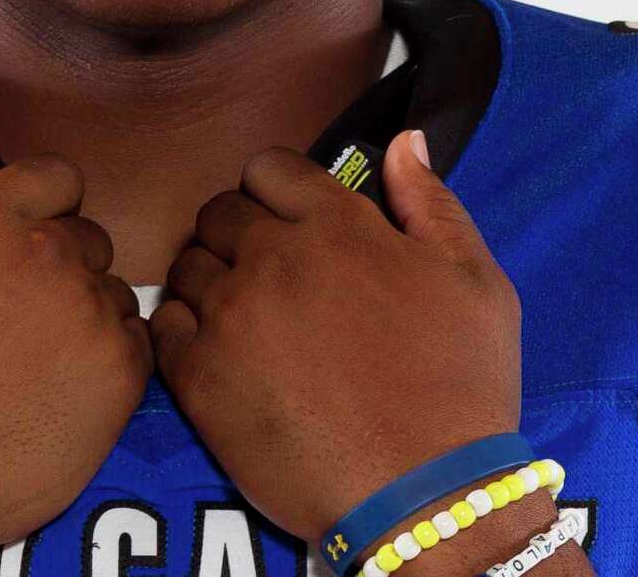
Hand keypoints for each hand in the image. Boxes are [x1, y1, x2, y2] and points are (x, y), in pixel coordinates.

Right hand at [0, 145, 152, 574]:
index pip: (55, 177)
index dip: (42, 209)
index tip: (19, 249)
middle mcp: (47, 254)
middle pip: (87, 236)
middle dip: (59, 268)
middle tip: (14, 323)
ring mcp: (89, 313)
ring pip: (112, 291)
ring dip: (84, 316)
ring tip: (31, 367)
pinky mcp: (119, 374)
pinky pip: (136, 344)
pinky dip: (108, 364)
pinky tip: (58, 394)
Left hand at [150, 130, 521, 547]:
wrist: (427, 496)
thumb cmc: (462, 387)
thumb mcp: (475, 280)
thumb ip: (430, 201)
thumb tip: (404, 141)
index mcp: (337, 224)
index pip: (268, 168)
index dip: (278, 190)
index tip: (292, 221)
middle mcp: (273, 257)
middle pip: (220, 212)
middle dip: (241, 232)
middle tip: (271, 275)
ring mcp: (230, 316)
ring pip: (187, 266)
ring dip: (210, 280)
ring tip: (245, 318)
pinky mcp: (199, 377)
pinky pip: (162, 326)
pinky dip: (181, 330)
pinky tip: (217, 352)